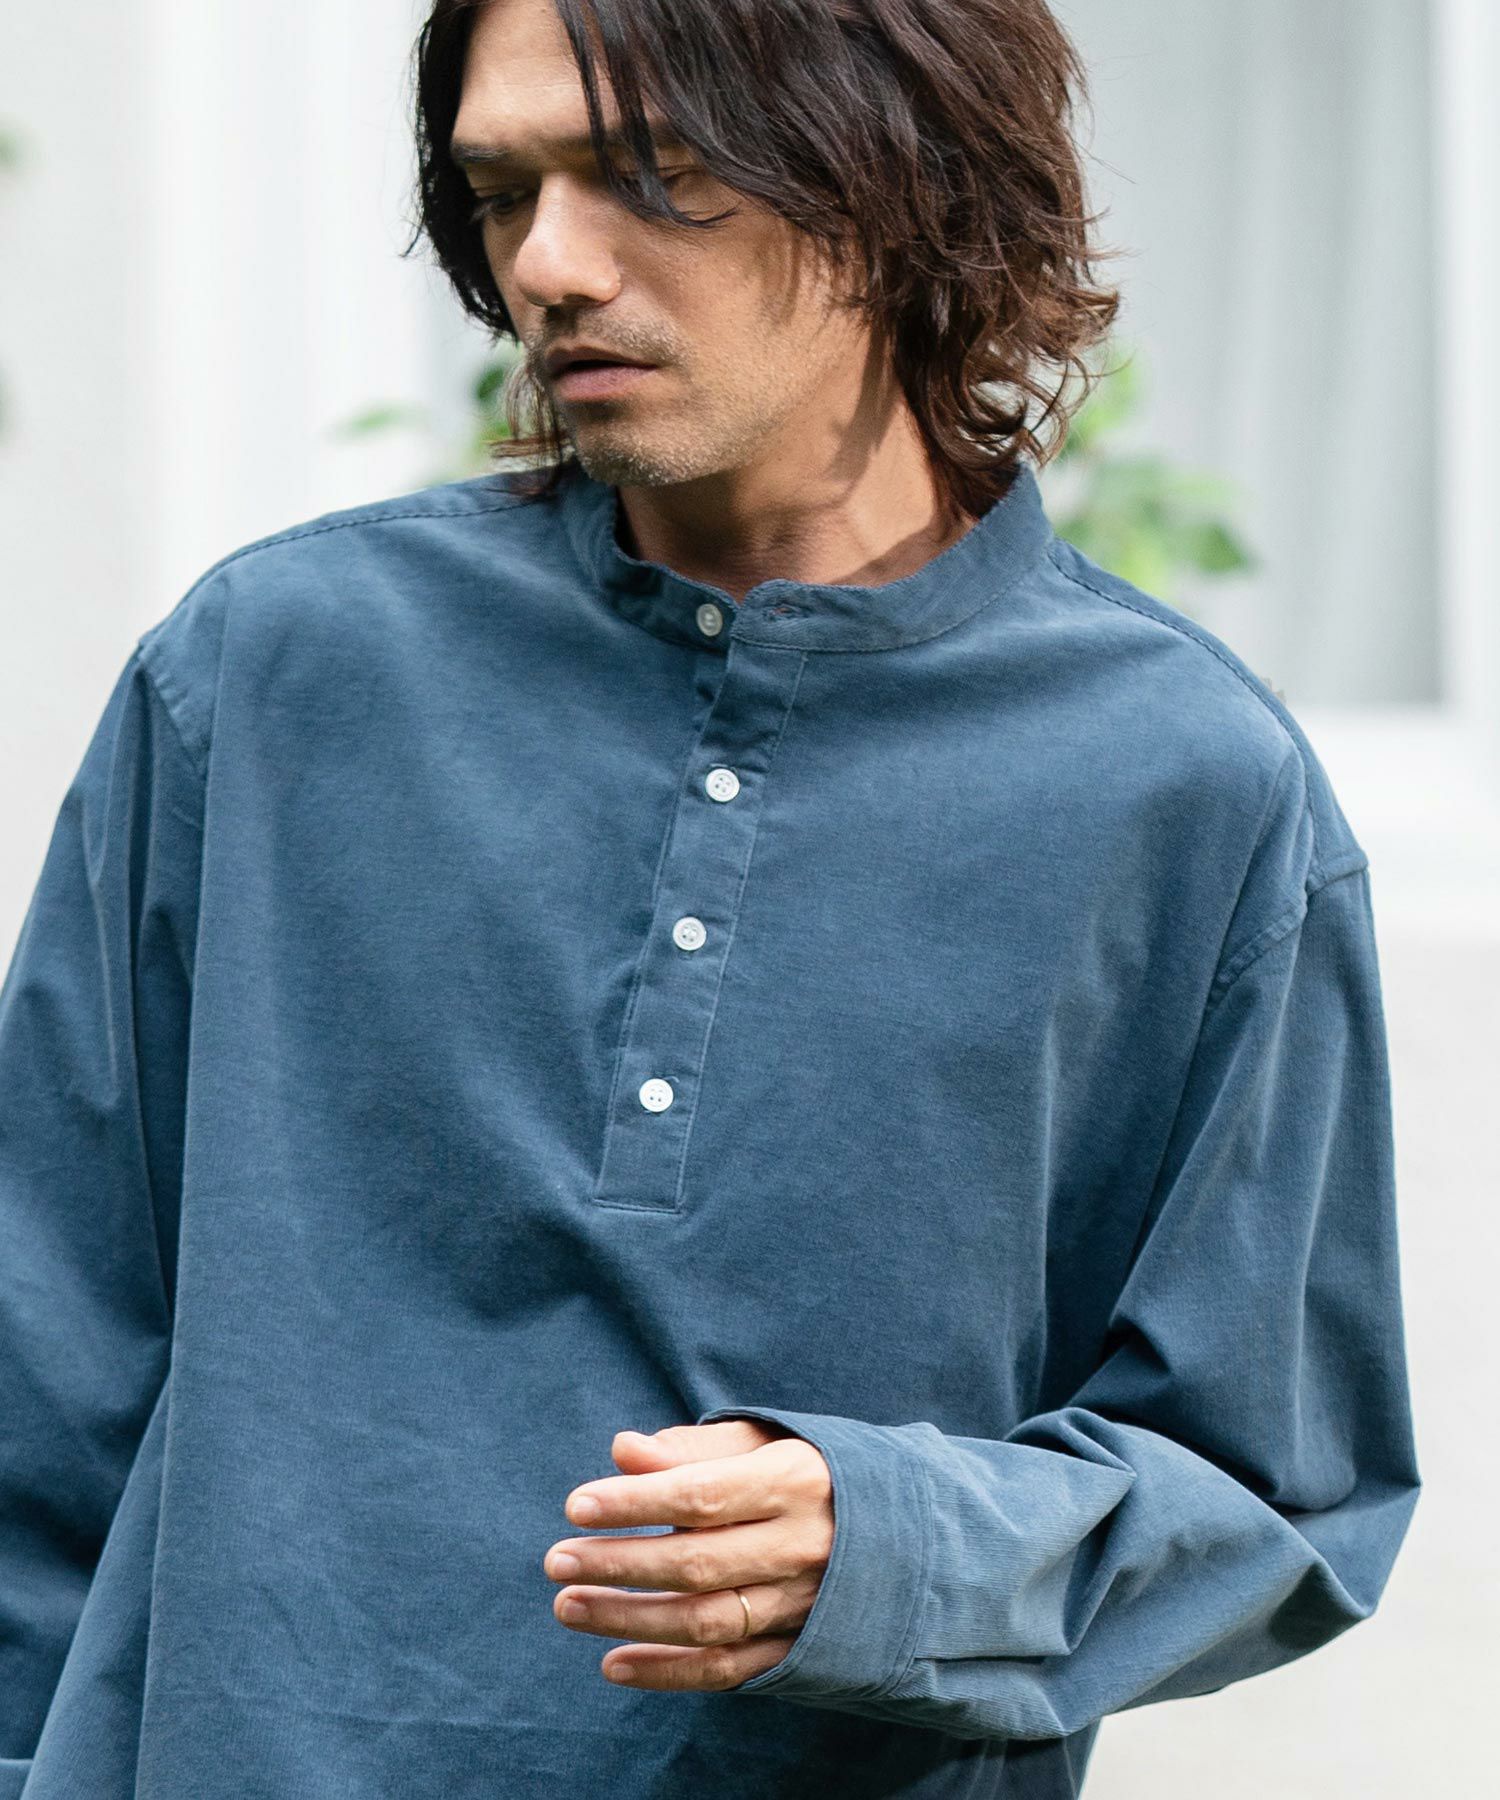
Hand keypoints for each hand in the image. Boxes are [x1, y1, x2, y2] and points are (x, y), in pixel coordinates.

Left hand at [544, 1417, 832, 1690]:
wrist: (908, 1532)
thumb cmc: (813, 1472)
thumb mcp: (766, 1441)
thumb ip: (693, 1448)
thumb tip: (622, 1451)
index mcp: (795, 1481)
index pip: (701, 1495)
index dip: (636, 1502)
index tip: (576, 1505)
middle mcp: (803, 1546)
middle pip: (698, 1563)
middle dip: (619, 1563)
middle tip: (557, 1560)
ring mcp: (805, 1605)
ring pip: (707, 1621)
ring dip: (630, 1619)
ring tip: (569, 1605)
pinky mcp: (801, 1649)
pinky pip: (729, 1670)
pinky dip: (669, 1674)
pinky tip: (614, 1664)